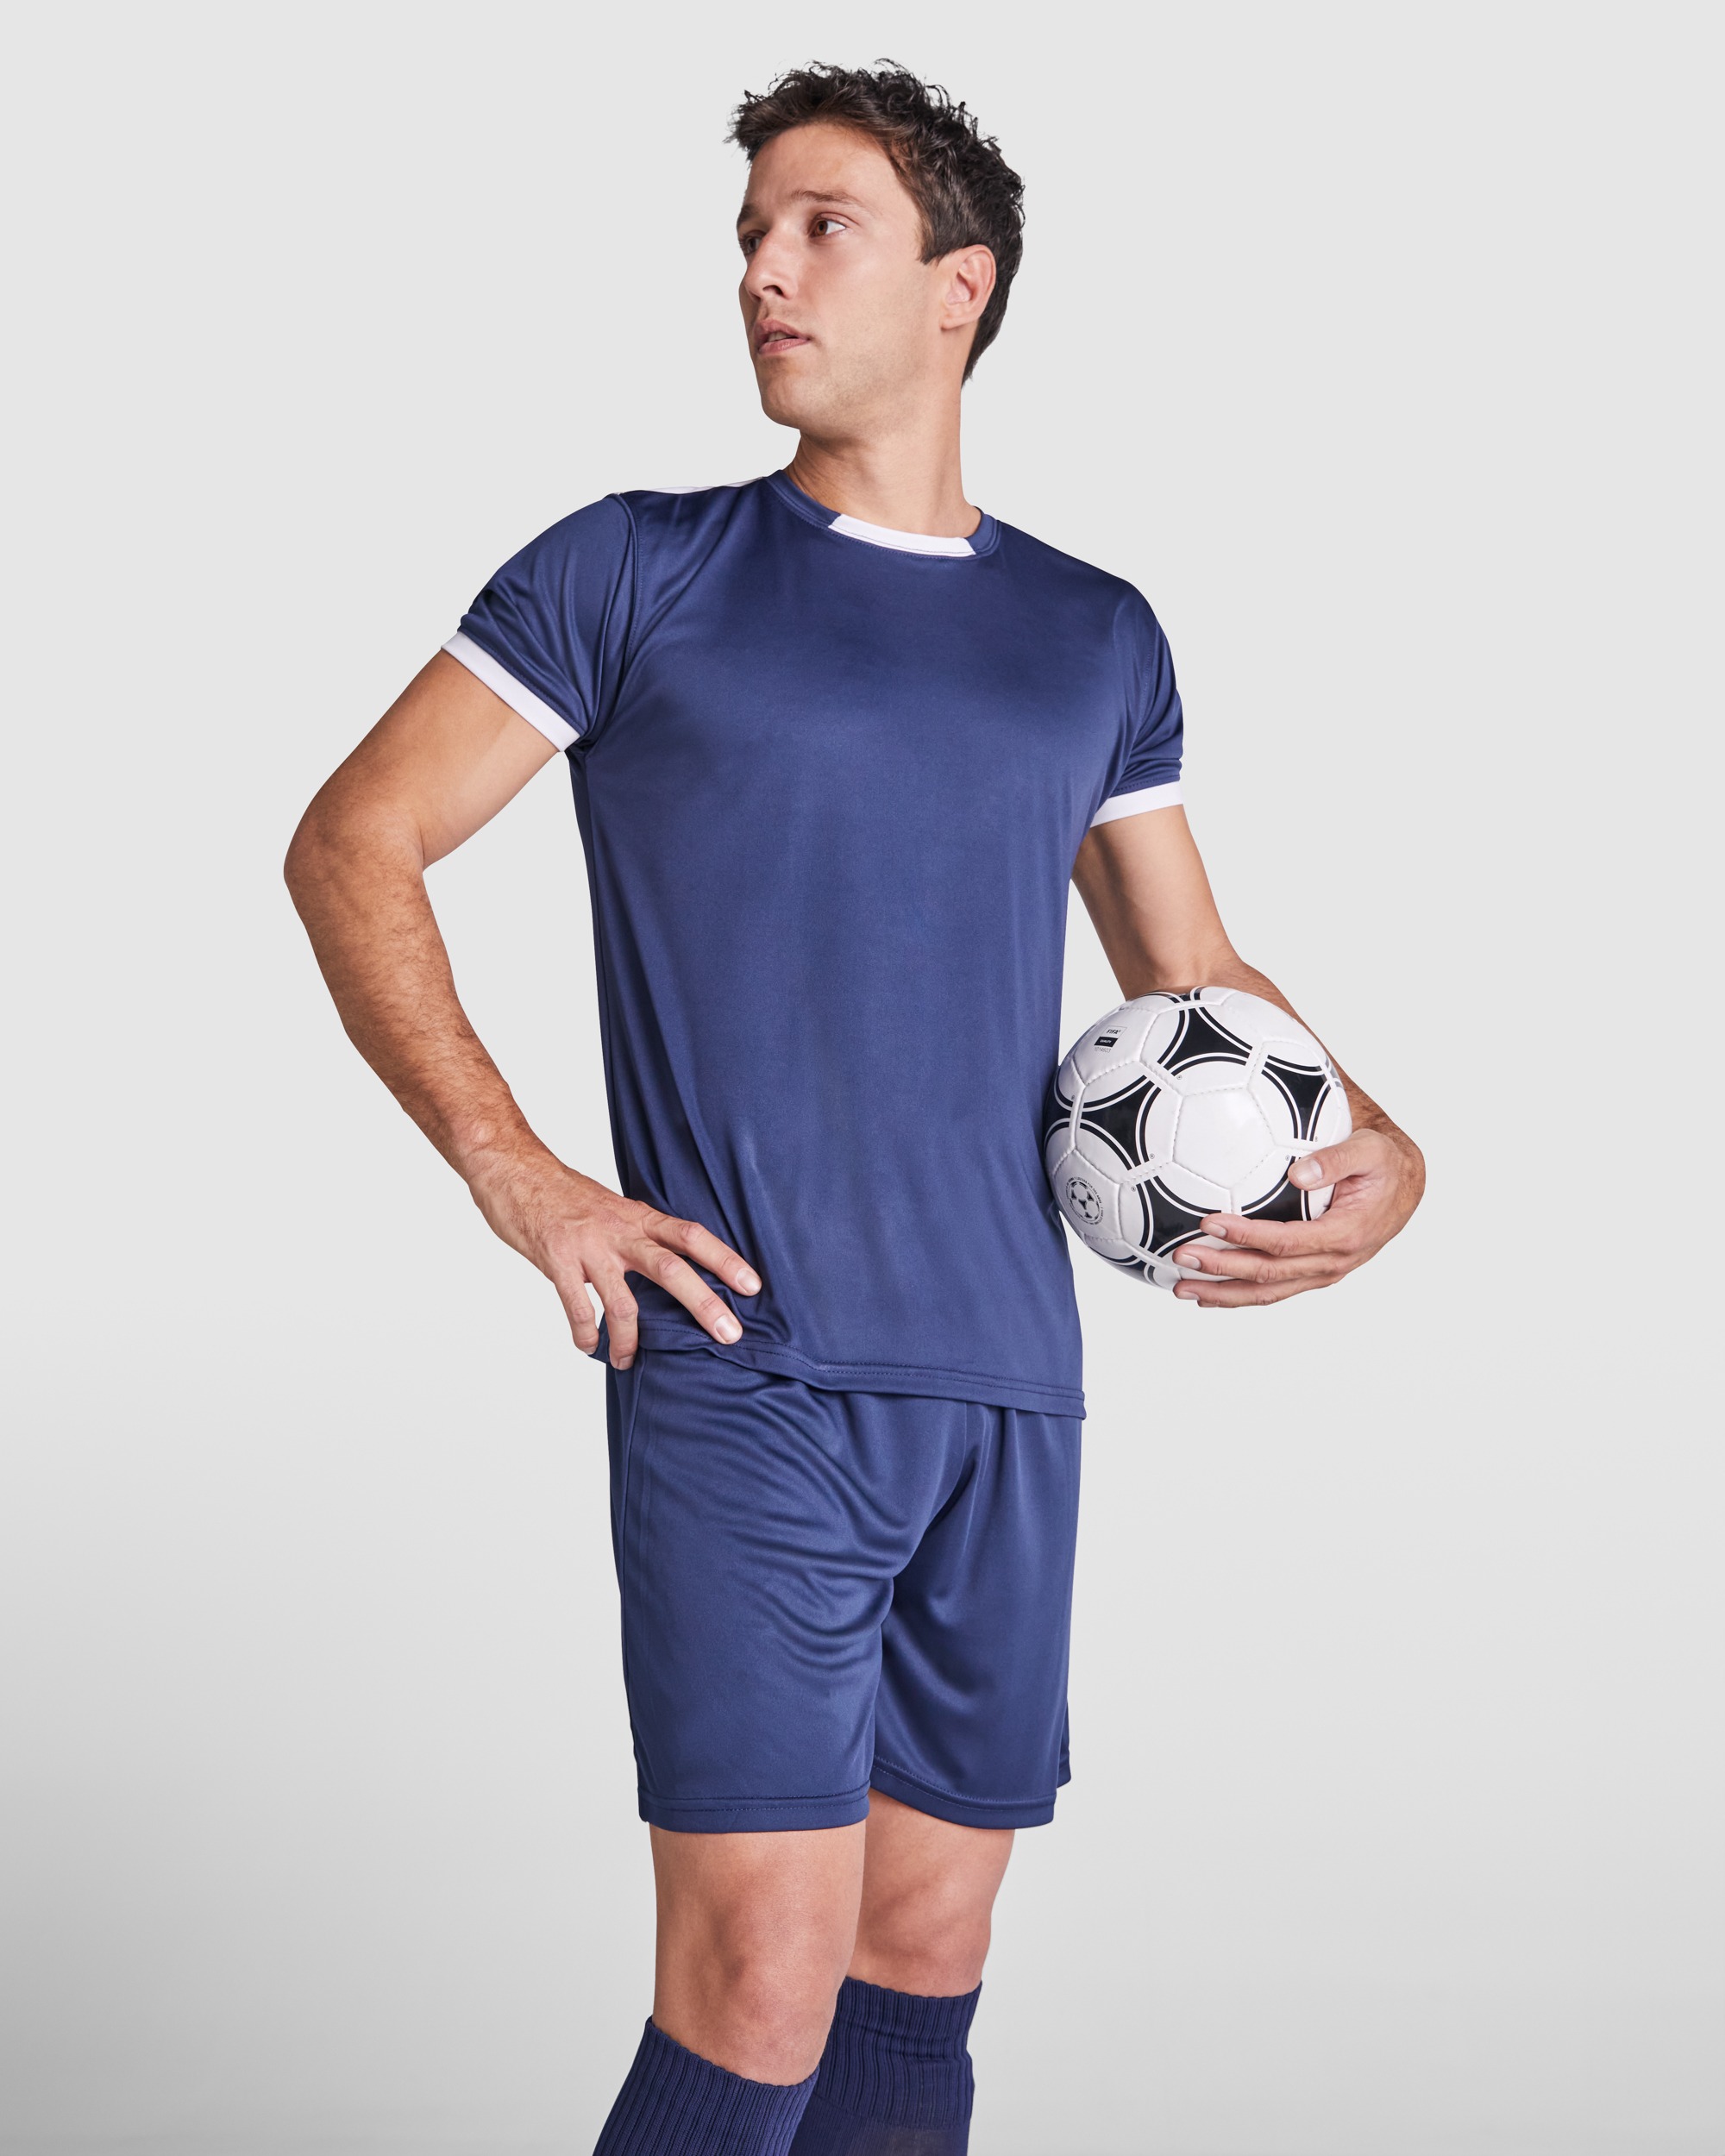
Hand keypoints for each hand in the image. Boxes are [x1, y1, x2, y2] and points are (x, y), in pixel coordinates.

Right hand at [468, 1151, 759, 1366]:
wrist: (513, 1169)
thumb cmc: (563, 1193)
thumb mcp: (613, 1208)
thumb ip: (638, 1236)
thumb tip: (669, 1268)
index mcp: (638, 1217)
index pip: (692, 1236)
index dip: (725, 1259)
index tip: (754, 1285)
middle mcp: (619, 1231)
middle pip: (672, 1269)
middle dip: (704, 1304)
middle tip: (730, 1335)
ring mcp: (588, 1246)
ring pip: (624, 1301)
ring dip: (631, 1339)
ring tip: (628, 1361)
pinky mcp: (556, 1259)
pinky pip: (578, 1306)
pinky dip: (587, 1333)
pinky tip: (590, 1346)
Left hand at [1173, 1125, 1423, 1306]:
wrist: (1405, 1186)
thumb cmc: (1383, 1163)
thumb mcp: (1369, 1150)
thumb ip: (1335, 1159)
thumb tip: (1297, 1173)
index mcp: (1344, 1235)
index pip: (1284, 1242)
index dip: (1245, 1237)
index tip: (1208, 1223)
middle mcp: (1333, 1262)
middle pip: (1268, 1274)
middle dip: (1221, 1269)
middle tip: (1181, 1257)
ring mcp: (1323, 1272)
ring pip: (1268, 1292)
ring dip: (1223, 1293)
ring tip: (1182, 1288)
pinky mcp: (1314, 1273)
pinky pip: (1274, 1289)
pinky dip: (1240, 1294)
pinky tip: (1209, 1292)